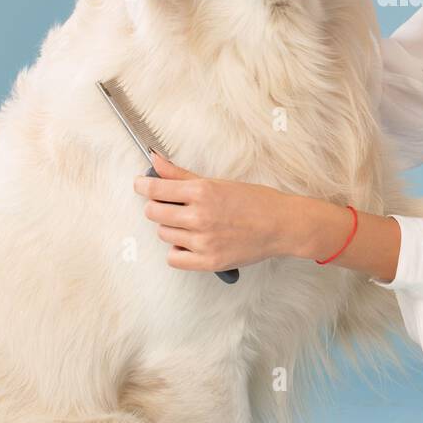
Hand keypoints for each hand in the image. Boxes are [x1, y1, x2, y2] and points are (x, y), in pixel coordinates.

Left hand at [133, 151, 298, 271]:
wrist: (281, 225)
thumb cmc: (255, 201)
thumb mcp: (218, 182)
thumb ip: (181, 174)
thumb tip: (155, 161)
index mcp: (202, 192)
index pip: (155, 189)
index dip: (143, 186)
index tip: (141, 185)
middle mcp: (200, 217)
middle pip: (154, 213)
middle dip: (158, 207)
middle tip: (171, 205)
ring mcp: (204, 241)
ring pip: (163, 235)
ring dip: (171, 228)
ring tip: (190, 223)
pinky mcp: (208, 262)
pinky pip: (174, 258)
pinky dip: (178, 250)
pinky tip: (190, 241)